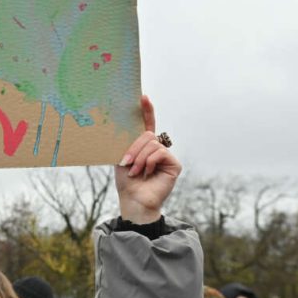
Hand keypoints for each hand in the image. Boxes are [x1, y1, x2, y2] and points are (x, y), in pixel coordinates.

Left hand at [115, 96, 180, 222]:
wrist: (133, 200)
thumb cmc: (126, 182)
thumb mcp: (122, 158)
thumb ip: (127, 143)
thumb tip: (126, 128)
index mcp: (143, 146)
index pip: (147, 125)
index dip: (147, 111)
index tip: (143, 97)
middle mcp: (157, 149)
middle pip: (147, 135)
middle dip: (134, 148)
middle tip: (126, 162)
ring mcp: (166, 156)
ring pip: (152, 143)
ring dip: (139, 158)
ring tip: (134, 171)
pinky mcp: (174, 164)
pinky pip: (160, 152)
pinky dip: (149, 162)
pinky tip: (146, 172)